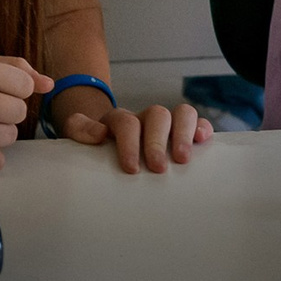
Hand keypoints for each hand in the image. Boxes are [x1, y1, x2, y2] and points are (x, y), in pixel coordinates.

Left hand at [58, 100, 210, 172]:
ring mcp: (166, 123)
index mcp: (119, 120)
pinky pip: (198, 122)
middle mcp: (145, 118)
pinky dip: (202, 128)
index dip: (130, 143)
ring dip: (184, 133)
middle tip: (158, 168)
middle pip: (157, 115)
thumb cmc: (96, 146)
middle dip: (158, 141)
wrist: (108, 140)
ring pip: (182, 113)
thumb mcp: (79, 133)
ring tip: (182, 159)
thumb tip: (100, 134)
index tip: (132, 168)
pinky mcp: (183, 131)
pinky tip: (202, 142)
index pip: (126, 122)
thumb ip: (79, 129)